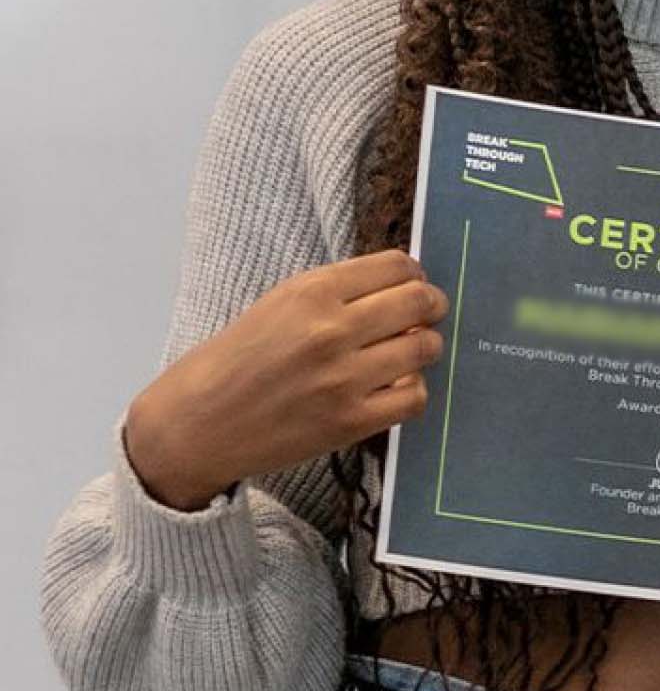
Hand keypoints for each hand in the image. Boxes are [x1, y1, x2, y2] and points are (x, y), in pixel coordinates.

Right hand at [125, 250, 448, 510]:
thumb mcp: (283, 301)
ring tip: (409, 350)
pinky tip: (394, 386)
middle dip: (431, 304)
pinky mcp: (350, 422)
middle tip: (426, 312)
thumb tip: (403, 281)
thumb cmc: (239, 358)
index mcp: (313, 291)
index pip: (397, 266)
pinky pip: (414, 397)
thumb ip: (341, 289)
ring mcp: (344, 379)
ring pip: (424, 348)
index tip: (412, 282)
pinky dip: (412, 389)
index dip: (414, 273)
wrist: (197, 424)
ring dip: (425, 346)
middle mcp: (332, 330)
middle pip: (419, 302)